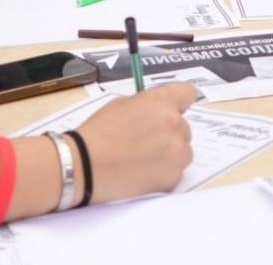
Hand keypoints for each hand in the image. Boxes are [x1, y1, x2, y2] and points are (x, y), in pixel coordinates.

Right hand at [79, 84, 195, 202]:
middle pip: (184, 127)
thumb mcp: (120, 105)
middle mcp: (175, 124)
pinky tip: (140, 174)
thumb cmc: (98, 133)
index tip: (174, 110)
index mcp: (161, 101)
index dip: (179, 103)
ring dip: (169, 155)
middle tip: (145, 143)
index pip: (188, 93)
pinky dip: (162, 175)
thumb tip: (155, 112)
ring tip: (141, 160)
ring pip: (183, 152)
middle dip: (169, 134)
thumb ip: (146, 105)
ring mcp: (177, 152)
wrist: (85, 165)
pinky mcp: (173, 178)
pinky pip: (174, 173)